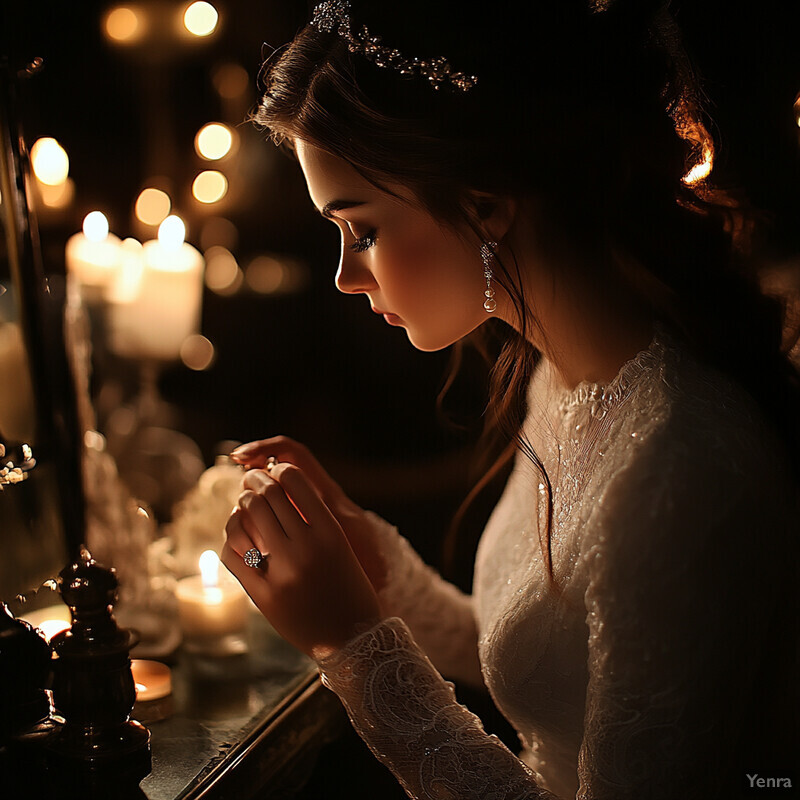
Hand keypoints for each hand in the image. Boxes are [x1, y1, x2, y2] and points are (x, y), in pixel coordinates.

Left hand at [222, 460, 380, 658]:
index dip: (280, 471)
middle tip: (251, 480)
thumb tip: (275, 487)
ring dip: (240, 506)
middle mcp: (307, 548)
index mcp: (331, 531)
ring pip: (246, 518)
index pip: (295, 481)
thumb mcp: (340, 546)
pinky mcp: (264, 596)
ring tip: (243, 506)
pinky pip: (232, 553)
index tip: (274, 472)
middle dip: (254, 481)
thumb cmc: (349, 588)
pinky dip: (230, 539)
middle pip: (267, 495)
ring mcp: (283, 573)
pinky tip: (237, 538)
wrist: (353, 640)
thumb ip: (312, 519)